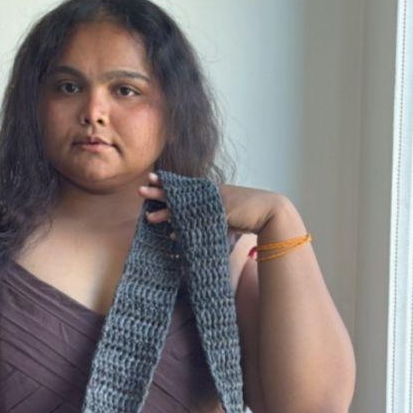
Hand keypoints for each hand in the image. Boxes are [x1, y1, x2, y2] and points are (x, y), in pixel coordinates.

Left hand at [138, 171, 287, 234]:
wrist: (271, 211)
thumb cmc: (250, 212)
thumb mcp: (228, 209)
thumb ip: (212, 213)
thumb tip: (195, 224)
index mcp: (212, 190)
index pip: (185, 185)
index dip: (168, 182)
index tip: (153, 178)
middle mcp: (211, 194)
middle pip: (180, 192)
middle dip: (160, 192)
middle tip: (141, 189)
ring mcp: (215, 203)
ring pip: (185, 208)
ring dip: (167, 213)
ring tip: (149, 217)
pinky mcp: (221, 215)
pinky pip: (199, 222)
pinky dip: (186, 229)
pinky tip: (172, 235)